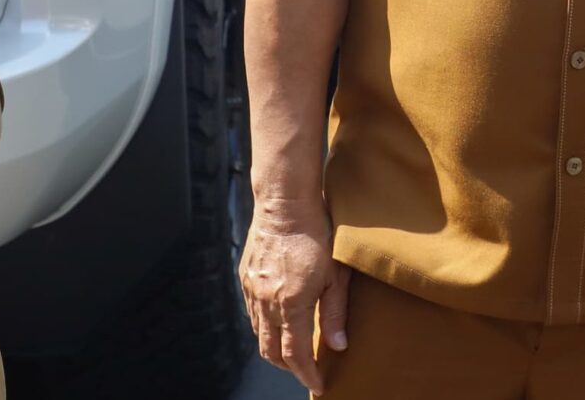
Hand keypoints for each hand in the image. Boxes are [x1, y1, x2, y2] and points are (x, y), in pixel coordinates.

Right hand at [240, 207, 347, 388]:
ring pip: (259, 334)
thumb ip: (336, 312)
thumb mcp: (336, 274)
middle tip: (308, 369)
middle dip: (290, 367)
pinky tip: (281, 321)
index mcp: (291, 303)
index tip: (318, 384)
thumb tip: (338, 345)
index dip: (306, 373)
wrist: (285, 203)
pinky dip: (265, 327)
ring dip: (276, 348)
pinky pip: (253, 314)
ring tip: (295, 349)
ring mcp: (253, 290)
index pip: (295, 354)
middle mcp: (267, 301)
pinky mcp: (246, 278)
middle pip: (271, 351)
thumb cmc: (318, 234)